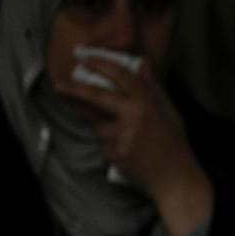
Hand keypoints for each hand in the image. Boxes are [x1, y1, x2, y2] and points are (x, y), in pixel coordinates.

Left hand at [54, 56, 212, 235]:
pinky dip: (111, 147)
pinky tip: (127, 152)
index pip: (121, 75)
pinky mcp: (115, 153)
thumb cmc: (174, 143)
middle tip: (60, 85)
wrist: (174, 177)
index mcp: (147, 102)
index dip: (102, 64)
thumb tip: (142, 64)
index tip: (86, 58)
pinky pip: (103, 144)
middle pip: (96, 97)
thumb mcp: (170, 111)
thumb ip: (153, 88)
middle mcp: (133, 116)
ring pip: (99, 126)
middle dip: (75, 89)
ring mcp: (122, 135)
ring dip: (105, 129)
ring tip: (127, 139)